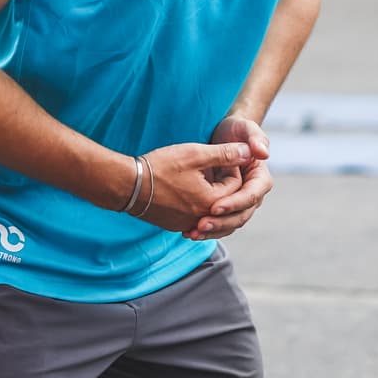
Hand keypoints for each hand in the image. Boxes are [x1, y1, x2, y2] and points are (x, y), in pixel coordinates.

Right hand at [132, 142, 250, 232]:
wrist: (128, 185)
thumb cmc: (161, 167)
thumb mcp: (195, 154)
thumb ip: (225, 154)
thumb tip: (249, 152)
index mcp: (211, 201)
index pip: (236, 186)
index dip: (232, 167)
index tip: (221, 155)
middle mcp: (202, 219)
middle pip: (226, 201)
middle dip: (224, 182)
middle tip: (214, 165)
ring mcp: (187, 225)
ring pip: (211, 211)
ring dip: (212, 196)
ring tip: (203, 177)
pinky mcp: (175, 226)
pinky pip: (196, 218)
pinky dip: (199, 206)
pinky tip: (190, 191)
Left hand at [190, 115, 272, 240]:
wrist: (224, 135)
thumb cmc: (236, 129)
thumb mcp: (245, 128)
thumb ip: (255, 138)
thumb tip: (263, 153)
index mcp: (260, 179)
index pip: (251, 196)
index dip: (234, 203)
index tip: (215, 207)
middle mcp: (252, 194)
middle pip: (241, 215)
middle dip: (221, 223)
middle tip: (200, 225)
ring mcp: (239, 202)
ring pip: (229, 224)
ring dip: (212, 231)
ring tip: (192, 233)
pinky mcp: (226, 206)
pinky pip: (219, 223)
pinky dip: (206, 230)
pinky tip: (188, 232)